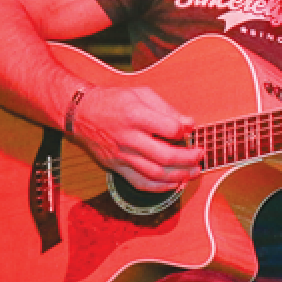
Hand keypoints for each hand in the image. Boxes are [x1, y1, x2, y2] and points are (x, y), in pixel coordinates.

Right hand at [69, 85, 202, 192]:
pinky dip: (159, 187)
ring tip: (193, 172)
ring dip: (178, 176)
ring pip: (154, 174)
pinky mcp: (116, 167)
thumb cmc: (113, 100)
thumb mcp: (141, 93)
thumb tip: (189, 123)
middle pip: (164, 156)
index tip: (190, 129)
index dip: (184, 130)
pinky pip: (140, 183)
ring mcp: (122, 155)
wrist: (81, 113)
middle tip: (200, 155)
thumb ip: (166, 109)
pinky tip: (173, 184)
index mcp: (135, 115)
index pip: (168, 129)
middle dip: (188, 159)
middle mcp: (128, 138)